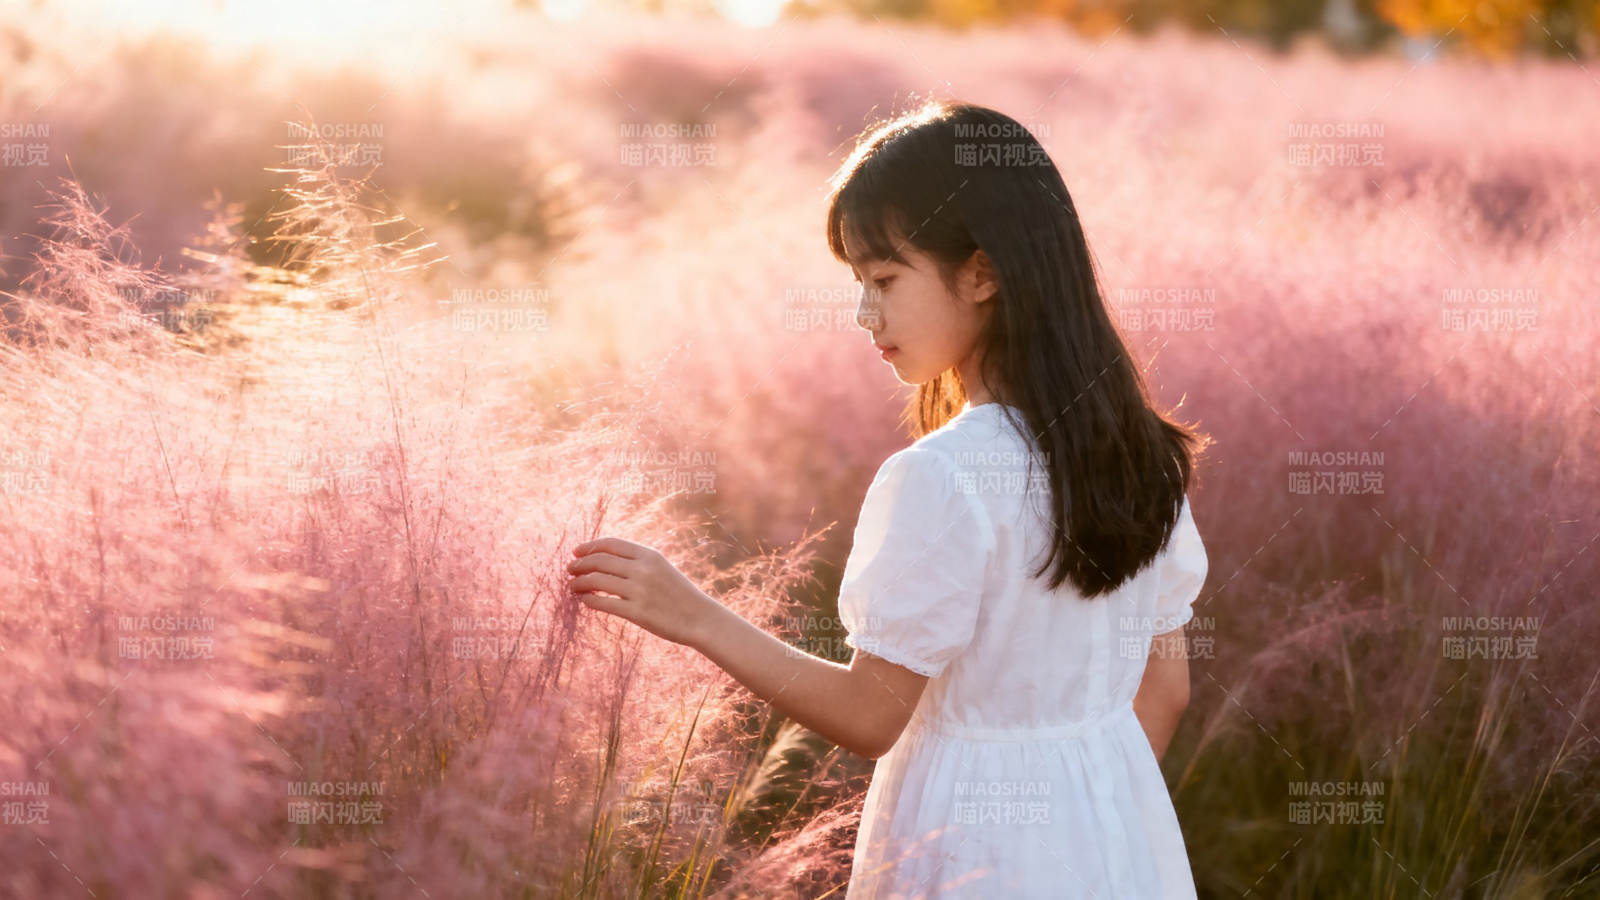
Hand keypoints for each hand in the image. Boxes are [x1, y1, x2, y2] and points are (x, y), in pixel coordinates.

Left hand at [566, 537, 724, 647]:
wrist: (700, 618)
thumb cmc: (679, 594)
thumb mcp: (662, 568)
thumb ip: (638, 561)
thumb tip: (605, 559)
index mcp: (649, 555)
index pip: (611, 543)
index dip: (589, 546)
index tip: (576, 552)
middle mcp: (643, 569)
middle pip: (599, 560)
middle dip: (579, 564)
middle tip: (569, 570)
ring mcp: (639, 590)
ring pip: (596, 580)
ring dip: (579, 582)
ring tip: (572, 586)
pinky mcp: (636, 612)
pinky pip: (602, 603)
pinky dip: (588, 600)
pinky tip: (584, 600)